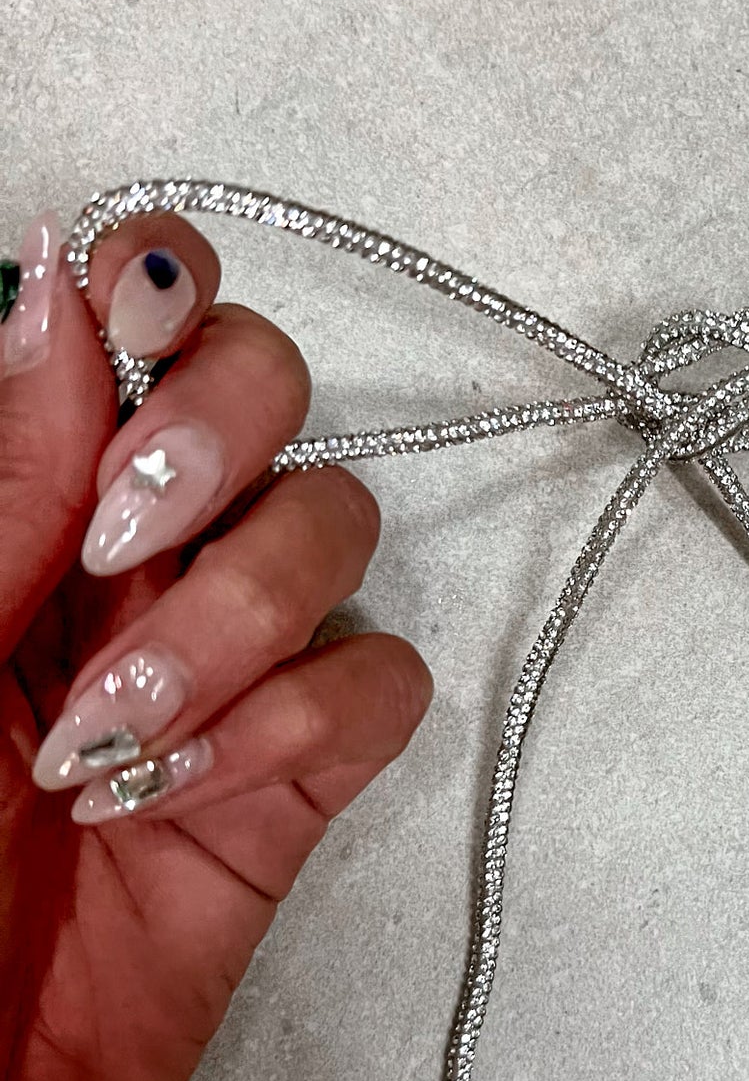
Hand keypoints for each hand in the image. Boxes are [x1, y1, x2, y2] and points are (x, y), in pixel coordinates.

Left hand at [0, 209, 432, 1080]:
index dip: (161, 293)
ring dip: (243, 617)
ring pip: (339, 534)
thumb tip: (62, 287)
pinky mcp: (294, 784)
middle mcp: (126, 567)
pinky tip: (206, 792)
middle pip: (271, 396)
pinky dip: (301, 726)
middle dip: (220, 442)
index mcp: (11, 513)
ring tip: (122, 733)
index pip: (129, 331)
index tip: (136, 332)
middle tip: (127, 537)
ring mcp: (224, 672)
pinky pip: (379, 690)